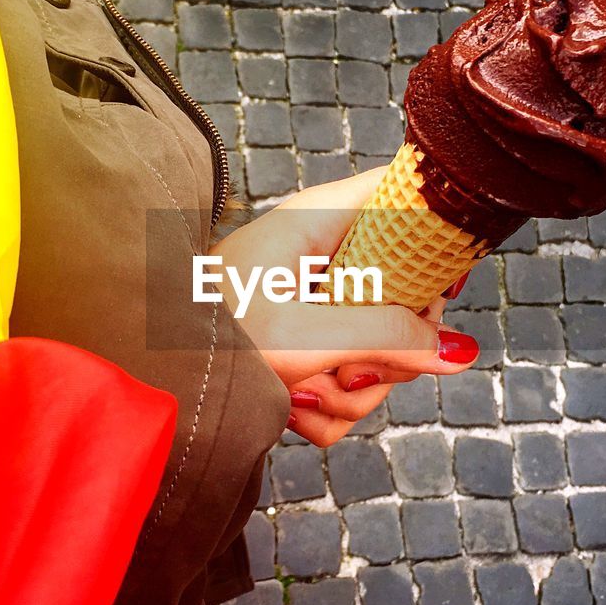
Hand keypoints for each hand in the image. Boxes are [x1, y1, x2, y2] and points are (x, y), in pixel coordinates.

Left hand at [210, 169, 477, 446]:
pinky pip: (348, 377)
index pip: (405, 195)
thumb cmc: (208, 343)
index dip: (438, 238)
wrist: (148, 385)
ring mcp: (313, 304)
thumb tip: (457, 351)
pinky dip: (327, 407)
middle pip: (406, 293)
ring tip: (306, 393)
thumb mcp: (307, 337)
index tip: (438, 290)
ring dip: (353, 389)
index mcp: (318, 223)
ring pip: (380, 345)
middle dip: (388, 351)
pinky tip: (292, 409)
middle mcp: (320, 258)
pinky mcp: (302, 346)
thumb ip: (389, 338)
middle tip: (350, 367)